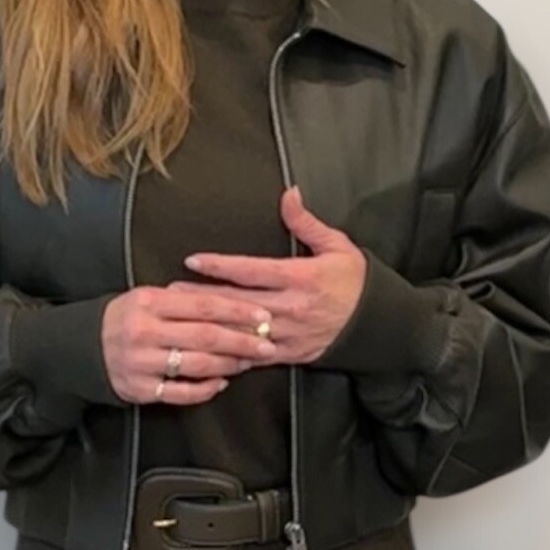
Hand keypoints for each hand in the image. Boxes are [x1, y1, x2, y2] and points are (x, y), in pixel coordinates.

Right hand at [101, 284, 278, 406]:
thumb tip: (232, 303)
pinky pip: (181, 392)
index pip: (203, 305)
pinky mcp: (140, 389)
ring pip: (197, 365)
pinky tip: (221, 383)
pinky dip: (205, 389)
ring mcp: (142, 362)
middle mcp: (145, 332)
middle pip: (205, 336)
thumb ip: (184, 299)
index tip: (262, 315)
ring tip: (247, 362)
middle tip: (267, 343)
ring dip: (228, 364)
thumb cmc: (124, 319)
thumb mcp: (147, 297)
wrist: (82, 347)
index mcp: (150, 303)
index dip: (237, 311)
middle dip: (242, 340)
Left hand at [167, 186, 366, 365]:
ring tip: (182, 319)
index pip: (252, 271)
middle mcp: (292, 307)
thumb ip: (305, 222)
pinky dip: (230, 354)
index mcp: (301, 278)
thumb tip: (288, 193)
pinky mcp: (290, 353)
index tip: (193, 260)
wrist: (378, 323)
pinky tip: (208, 351)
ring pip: (242, 332)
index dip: (220, 266)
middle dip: (203, 297)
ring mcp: (289, 334)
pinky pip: (255, 356)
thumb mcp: (336, 245)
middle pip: (238, 302)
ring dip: (210, 325)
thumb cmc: (355, 280)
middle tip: (171, 291)